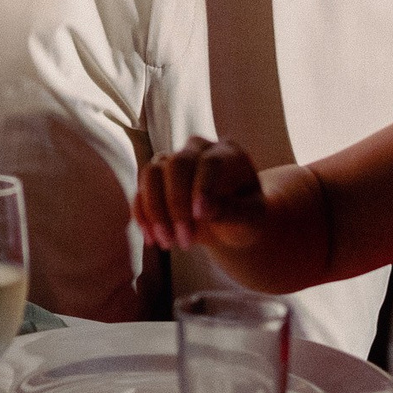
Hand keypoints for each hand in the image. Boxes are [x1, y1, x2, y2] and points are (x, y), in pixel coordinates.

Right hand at [134, 137, 268, 254]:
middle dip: (176, 204)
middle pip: (176, 164)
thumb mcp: (252, 218)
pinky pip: (140, 191)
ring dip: (155, 211)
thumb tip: (207, 210)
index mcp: (228, 154)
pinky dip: (142, 215)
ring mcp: (173, 161)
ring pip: (151, 174)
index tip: (201, 217)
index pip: (210, 162)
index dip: (202, 187)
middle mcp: (198, 150)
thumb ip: (234, 211)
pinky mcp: (156, 178)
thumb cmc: (246, 217)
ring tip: (168, 243)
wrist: (230, 223)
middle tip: (185, 241)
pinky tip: (151, 239)